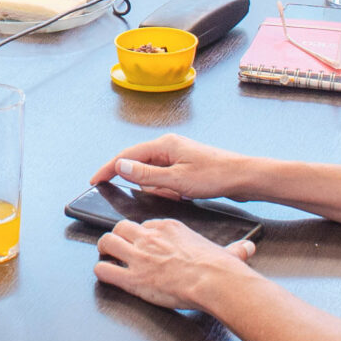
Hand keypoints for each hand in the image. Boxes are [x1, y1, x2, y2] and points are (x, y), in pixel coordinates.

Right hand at [89, 134, 255, 201]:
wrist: (245, 178)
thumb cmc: (216, 176)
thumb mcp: (177, 180)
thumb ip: (146, 174)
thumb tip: (120, 166)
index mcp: (165, 145)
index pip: (127, 156)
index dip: (109, 168)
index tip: (94, 180)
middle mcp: (170, 147)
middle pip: (140, 164)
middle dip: (137, 180)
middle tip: (132, 190)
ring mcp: (179, 157)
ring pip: (154, 174)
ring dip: (156, 187)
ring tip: (169, 194)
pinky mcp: (187, 167)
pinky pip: (166, 179)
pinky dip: (167, 188)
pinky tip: (178, 195)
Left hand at [93, 218, 255, 310]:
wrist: (214, 281)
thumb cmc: (220, 268)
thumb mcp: (227, 251)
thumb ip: (234, 249)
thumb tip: (248, 248)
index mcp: (170, 227)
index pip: (146, 224)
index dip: (143, 234)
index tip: (144, 242)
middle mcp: (151, 237)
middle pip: (121, 227)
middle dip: (117, 236)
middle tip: (117, 246)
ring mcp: (139, 256)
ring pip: (106, 242)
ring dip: (104, 249)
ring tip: (106, 256)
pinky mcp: (133, 278)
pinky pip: (105, 270)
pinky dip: (102, 272)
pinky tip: (106, 275)